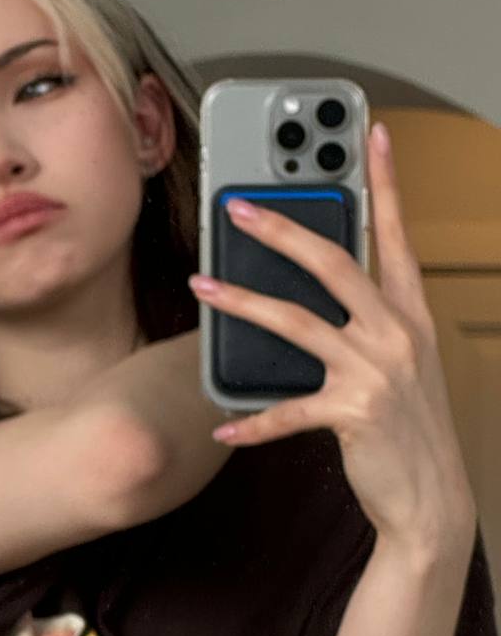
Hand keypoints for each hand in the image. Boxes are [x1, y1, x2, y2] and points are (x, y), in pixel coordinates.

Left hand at [188, 122, 476, 558]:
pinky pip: (288, 409)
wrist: (434, 501)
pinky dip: (252, 420)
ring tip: (201, 286)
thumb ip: (365, 315)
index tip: (373, 134)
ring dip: (242, 302)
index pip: (395, 234)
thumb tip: (307, 276)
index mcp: (410, 312)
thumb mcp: (399, 358)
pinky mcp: (353, 413)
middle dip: (281, 229)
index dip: (385, 182)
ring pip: (295, 322)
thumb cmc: (407, 422)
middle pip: (333, 263)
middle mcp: (397, 334)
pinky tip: (222, 425)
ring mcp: (376, 373)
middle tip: (236, 207)